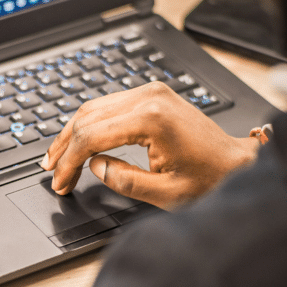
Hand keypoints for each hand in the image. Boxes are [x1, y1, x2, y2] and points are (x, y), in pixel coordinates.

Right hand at [40, 82, 259, 208]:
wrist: (235, 162)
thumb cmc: (209, 178)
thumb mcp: (166, 193)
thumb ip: (124, 181)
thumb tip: (94, 167)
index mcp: (152, 119)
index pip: (92, 136)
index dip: (70, 162)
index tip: (59, 182)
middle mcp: (149, 97)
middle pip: (87, 117)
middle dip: (65, 148)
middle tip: (51, 172)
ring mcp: (150, 92)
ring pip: (93, 108)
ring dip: (72, 134)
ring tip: (57, 159)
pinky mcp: (151, 95)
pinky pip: (108, 106)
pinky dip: (89, 125)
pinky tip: (79, 142)